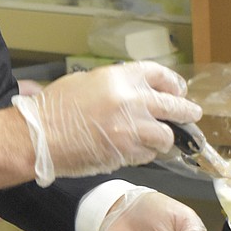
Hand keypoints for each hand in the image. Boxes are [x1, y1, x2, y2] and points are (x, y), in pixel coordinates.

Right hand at [13, 61, 202, 182]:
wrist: (38, 137)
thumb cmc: (54, 110)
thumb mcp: (86, 82)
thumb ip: (117, 85)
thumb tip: (138, 93)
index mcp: (120, 77)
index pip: (160, 76)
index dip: (174, 84)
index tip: (178, 91)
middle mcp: (130, 100)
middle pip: (174, 106)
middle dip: (187, 113)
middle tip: (192, 116)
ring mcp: (130, 128)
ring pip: (166, 136)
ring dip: (163, 139)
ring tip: (156, 140)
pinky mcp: (126, 152)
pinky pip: (148, 154)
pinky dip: (145, 154)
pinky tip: (132, 150)